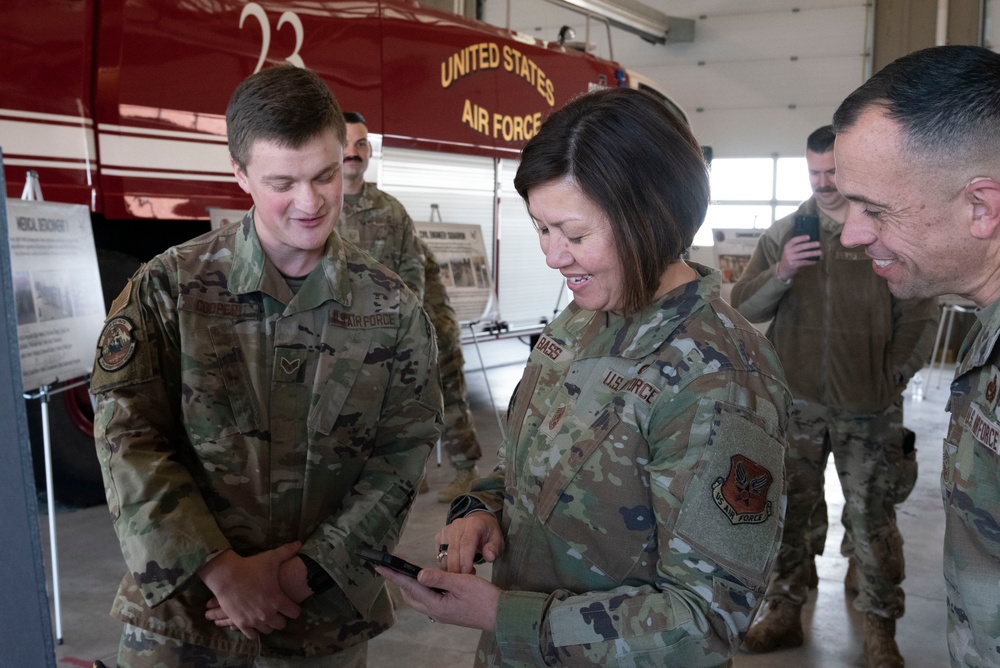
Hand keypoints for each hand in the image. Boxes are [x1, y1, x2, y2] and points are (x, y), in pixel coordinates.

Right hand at [200, 542, 302, 638]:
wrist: (226, 575)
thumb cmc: (250, 566)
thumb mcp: (271, 558)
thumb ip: (287, 552)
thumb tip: (299, 543)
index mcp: (277, 600)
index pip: (294, 613)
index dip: (295, 609)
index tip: (292, 606)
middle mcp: (267, 613)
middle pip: (282, 624)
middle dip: (282, 618)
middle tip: (280, 612)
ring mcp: (253, 620)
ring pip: (268, 630)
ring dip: (269, 624)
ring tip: (268, 617)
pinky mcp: (241, 623)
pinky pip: (252, 635)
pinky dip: (255, 631)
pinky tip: (256, 625)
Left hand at [376, 565, 499, 631]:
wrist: (501, 615)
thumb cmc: (484, 598)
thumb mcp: (462, 583)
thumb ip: (440, 578)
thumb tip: (418, 574)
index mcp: (436, 604)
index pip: (410, 586)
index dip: (394, 574)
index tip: (380, 565)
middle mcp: (436, 611)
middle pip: (410, 596)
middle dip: (399, 581)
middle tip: (392, 566)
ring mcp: (442, 613)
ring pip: (419, 599)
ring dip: (411, 586)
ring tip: (407, 572)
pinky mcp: (449, 612)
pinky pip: (429, 600)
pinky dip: (423, 590)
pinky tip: (429, 581)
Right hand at [435, 513, 503, 573]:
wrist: (478, 522)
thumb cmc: (488, 534)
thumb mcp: (497, 540)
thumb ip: (494, 549)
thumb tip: (489, 557)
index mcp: (473, 525)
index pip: (466, 543)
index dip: (465, 560)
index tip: (467, 574)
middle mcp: (457, 526)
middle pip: (453, 550)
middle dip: (457, 568)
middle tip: (464, 580)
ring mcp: (446, 530)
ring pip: (444, 554)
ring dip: (451, 568)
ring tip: (463, 574)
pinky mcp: (439, 536)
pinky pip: (439, 555)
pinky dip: (445, 565)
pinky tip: (456, 568)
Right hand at [777, 235, 821, 280]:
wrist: (783, 269)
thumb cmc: (789, 258)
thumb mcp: (789, 251)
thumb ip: (796, 246)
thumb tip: (810, 242)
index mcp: (787, 246)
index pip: (794, 240)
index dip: (801, 238)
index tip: (809, 237)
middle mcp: (788, 251)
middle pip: (801, 247)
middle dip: (810, 245)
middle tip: (818, 244)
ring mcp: (790, 258)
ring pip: (804, 254)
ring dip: (813, 253)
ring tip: (820, 252)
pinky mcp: (793, 264)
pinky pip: (804, 262)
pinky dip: (810, 262)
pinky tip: (815, 261)